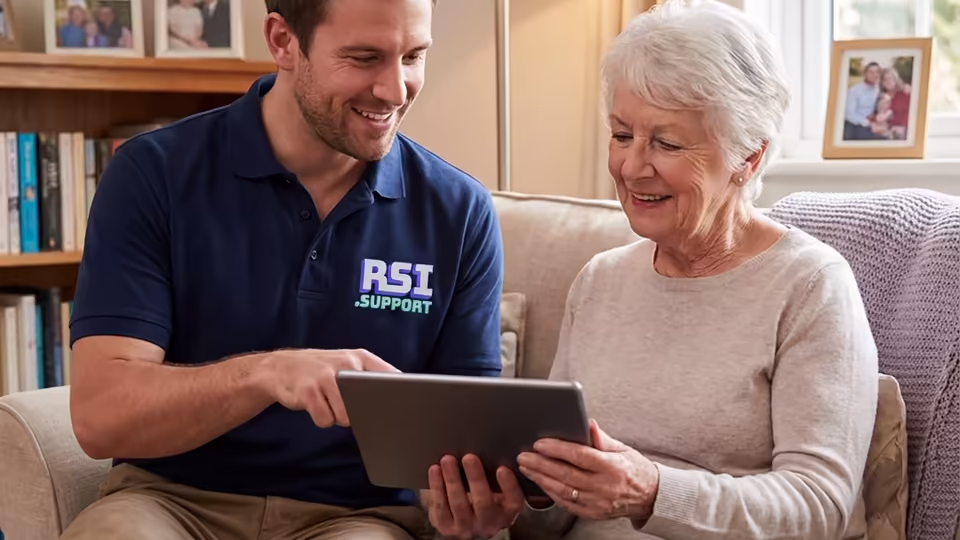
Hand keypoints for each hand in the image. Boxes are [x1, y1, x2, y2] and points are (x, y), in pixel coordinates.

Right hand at [261, 349, 398, 427]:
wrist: (279, 368)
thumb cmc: (321, 370)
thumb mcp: (348, 364)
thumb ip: (370, 376)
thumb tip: (398, 399)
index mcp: (360, 358)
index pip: (390, 376)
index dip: (397, 395)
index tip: (399, 406)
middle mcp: (345, 364)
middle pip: (369, 402)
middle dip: (362, 411)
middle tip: (349, 404)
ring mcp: (325, 377)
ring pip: (346, 416)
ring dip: (338, 417)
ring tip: (329, 403)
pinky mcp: (308, 392)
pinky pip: (325, 420)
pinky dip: (322, 419)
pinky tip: (316, 406)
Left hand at [425, 454, 524, 538]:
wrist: (462, 519)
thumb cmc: (482, 495)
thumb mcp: (495, 489)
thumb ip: (496, 474)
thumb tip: (491, 445)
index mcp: (506, 512)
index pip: (513, 501)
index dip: (509, 486)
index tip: (502, 468)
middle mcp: (488, 523)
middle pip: (483, 502)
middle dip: (475, 478)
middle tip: (469, 458)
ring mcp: (466, 527)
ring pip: (459, 504)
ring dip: (453, 480)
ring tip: (448, 460)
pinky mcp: (446, 527)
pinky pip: (440, 507)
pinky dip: (437, 487)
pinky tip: (435, 470)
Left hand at [517, 420, 659, 522]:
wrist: (650, 497)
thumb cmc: (635, 469)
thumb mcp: (624, 448)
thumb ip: (603, 438)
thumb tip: (588, 423)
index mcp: (612, 466)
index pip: (580, 455)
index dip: (557, 449)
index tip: (540, 443)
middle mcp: (604, 486)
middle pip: (566, 474)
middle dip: (541, 464)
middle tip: (524, 456)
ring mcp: (598, 502)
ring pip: (563, 490)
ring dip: (541, 478)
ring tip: (527, 468)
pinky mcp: (593, 513)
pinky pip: (567, 503)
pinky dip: (551, 493)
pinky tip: (541, 483)